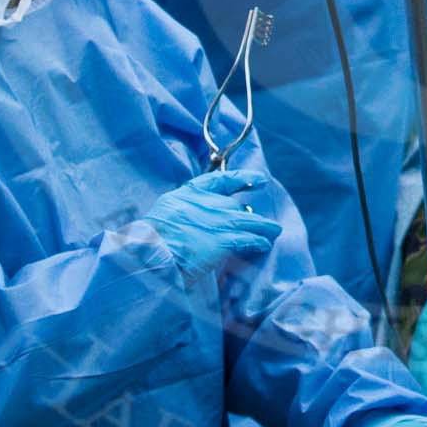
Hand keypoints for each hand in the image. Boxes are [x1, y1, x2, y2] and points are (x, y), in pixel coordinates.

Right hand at [140, 171, 279, 279]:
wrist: (152, 249)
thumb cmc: (153, 235)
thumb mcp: (167, 209)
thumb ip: (185, 207)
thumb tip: (194, 216)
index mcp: (193, 192)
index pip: (223, 180)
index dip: (244, 178)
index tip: (260, 179)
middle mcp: (211, 203)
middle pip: (238, 206)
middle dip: (251, 216)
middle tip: (263, 223)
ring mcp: (220, 221)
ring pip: (251, 221)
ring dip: (264, 228)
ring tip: (273, 231)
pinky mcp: (226, 240)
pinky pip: (250, 239)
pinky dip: (259, 241)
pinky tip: (264, 244)